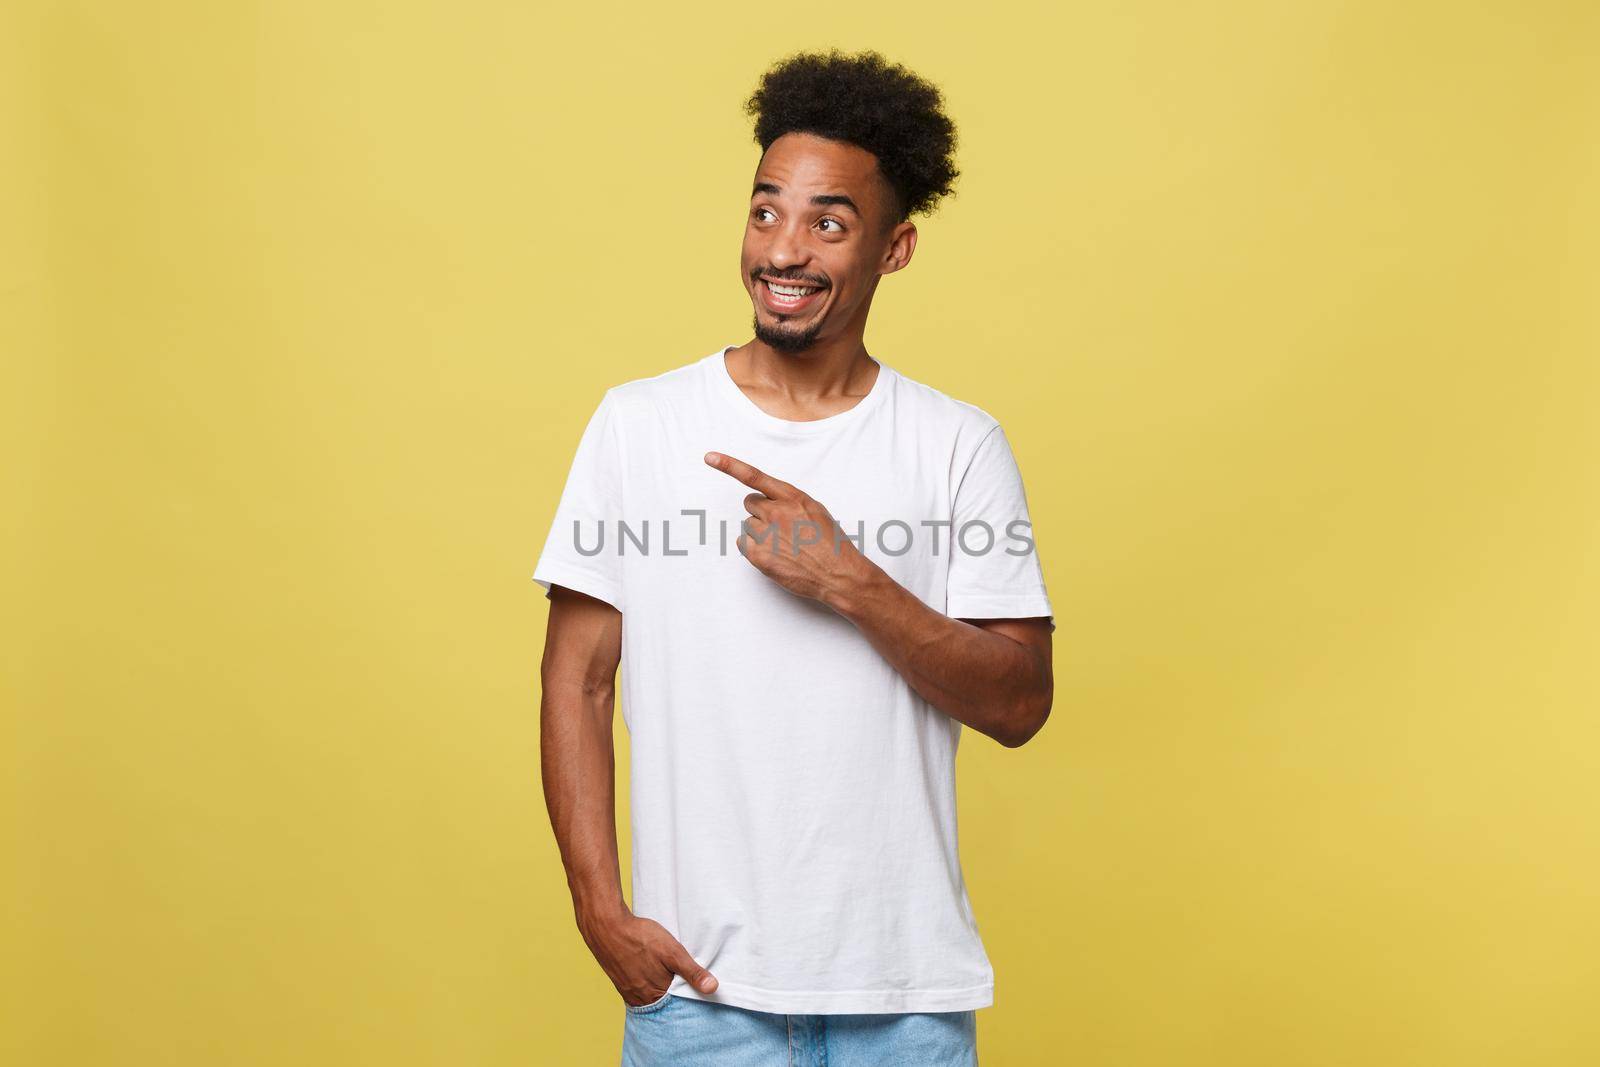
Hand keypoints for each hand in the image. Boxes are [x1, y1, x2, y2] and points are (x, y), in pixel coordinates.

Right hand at [578, 907, 718, 1006]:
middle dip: (675, 996)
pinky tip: (651, 974)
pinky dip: (647, 985)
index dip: (689, 998)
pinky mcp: (620, 982)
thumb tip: (712, 989)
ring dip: (661, 990)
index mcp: (655, 994)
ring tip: (668, 978)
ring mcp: (628, 991)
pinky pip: (638, 991)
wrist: (606, 926)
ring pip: (650, 997)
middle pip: (664, 1003)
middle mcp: (640, 998)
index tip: (697, 991)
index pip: (678, 1005)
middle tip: (683, 982)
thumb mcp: (672, 951)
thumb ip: (692, 971)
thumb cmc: (640, 937)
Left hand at [705, 451, 873, 605]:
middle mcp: (777, 512)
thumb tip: (769, 502)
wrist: (839, 574)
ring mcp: (767, 535)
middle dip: (761, 513)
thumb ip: (790, 502)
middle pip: (750, 504)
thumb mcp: (815, 510)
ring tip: (783, 545)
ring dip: (759, 533)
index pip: (755, 477)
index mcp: (792, 498)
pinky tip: (774, 555)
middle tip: (780, 528)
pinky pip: (743, 544)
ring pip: (748, 525)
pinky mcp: (760, 557)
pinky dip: (754, 549)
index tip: (710, 457)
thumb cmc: (831, 543)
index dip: (729, 465)